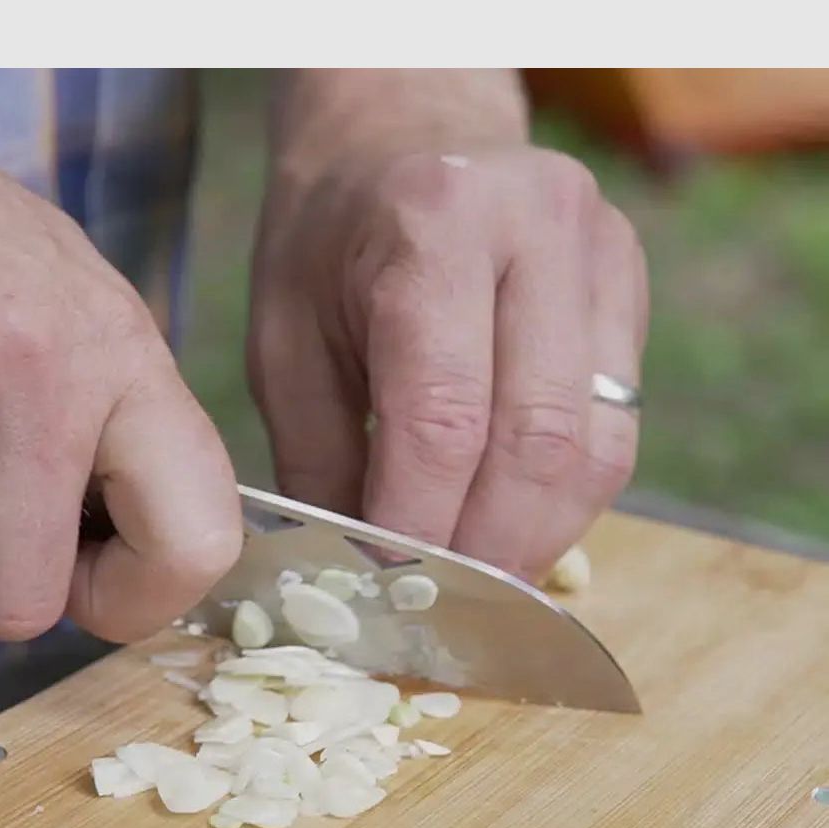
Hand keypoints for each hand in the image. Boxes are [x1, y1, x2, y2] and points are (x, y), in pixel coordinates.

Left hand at [247, 143, 646, 580]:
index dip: (417, 523)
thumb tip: (356, 578)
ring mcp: (602, 254)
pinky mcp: (631, 288)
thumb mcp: (283, 342)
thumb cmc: (326, 244)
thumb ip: (317, 460)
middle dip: (485, 546)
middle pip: (538, 440)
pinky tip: (512, 524)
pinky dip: (565, 497)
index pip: (443, 417)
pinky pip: (618, 428)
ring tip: (477, 580)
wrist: (401, 137)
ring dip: (537, 536)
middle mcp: (538, 229)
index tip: (384, 583)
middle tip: (438, 602)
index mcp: (432, 227)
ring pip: (598, 447)